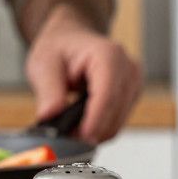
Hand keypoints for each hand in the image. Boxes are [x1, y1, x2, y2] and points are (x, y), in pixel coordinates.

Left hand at [25, 4, 141, 143]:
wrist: (70, 40)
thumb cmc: (60, 48)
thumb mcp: (44, 64)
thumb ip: (48, 91)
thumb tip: (49, 117)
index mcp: (109, 55)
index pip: (107, 95)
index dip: (94, 120)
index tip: (77, 138)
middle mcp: (128, 69)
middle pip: (114, 113)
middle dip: (89, 130)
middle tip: (62, 136)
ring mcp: (133, 84)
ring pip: (117, 123)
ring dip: (93, 132)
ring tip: (68, 128)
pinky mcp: (131, 98)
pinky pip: (116, 123)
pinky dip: (98, 129)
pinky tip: (81, 123)